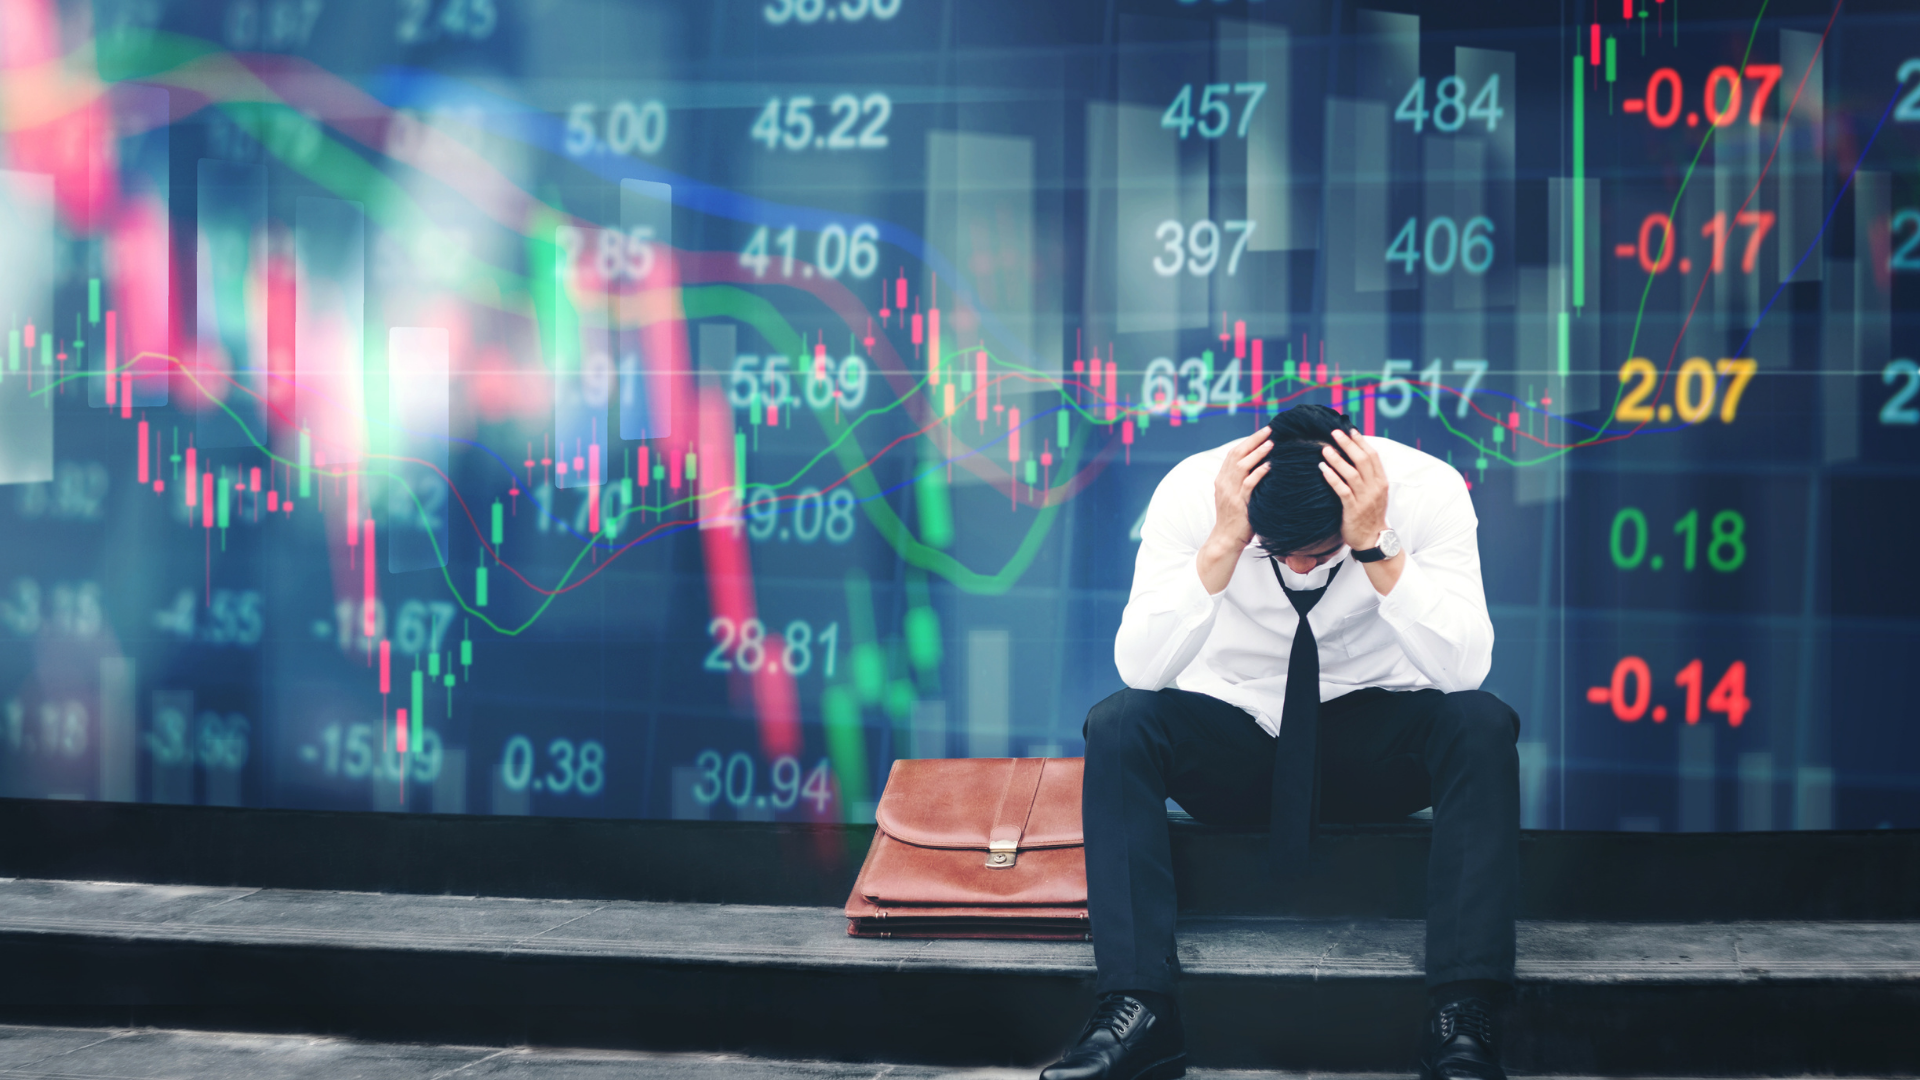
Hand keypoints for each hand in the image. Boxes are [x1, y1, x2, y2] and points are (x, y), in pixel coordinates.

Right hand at [1208, 428, 1271, 551]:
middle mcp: (1224, 482)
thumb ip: (1243, 481)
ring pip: (1242, 466)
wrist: (1225, 539)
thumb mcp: (1235, 496)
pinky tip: (1270, 466)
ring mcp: (1230, 493)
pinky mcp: (1238, 503)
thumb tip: (1261, 466)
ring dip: (1257, 453)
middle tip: (1270, 429)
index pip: (1234, 453)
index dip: (1248, 440)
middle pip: (1237, 454)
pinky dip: (1259, 473)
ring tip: (1271, 443)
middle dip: (1254, 440)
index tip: (1263, 431)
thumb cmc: (1236, 518)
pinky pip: (1249, 484)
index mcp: (1222, 479)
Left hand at [1319, 429, 1388, 552]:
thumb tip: (1354, 456)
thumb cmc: (1369, 514)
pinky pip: (1342, 490)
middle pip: (1362, 460)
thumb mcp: (1374, 492)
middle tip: (1334, 432)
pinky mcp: (1353, 509)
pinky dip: (1332, 478)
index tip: (1350, 430)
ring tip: (1325, 449)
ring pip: (1352, 473)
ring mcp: (1365, 499)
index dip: (1361, 442)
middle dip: (1348, 444)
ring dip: (1337, 459)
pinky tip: (1323, 469)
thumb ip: (1367, 476)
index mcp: (1381, 481)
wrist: (1372, 539)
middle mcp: (1375, 487)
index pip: (1373, 456)